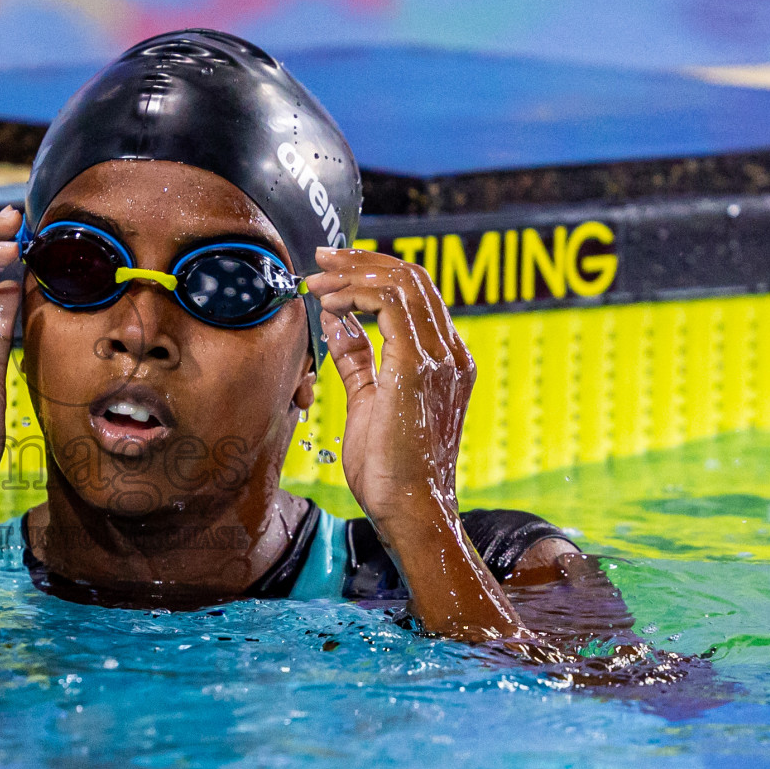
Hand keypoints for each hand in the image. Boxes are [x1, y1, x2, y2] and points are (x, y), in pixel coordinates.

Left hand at [305, 247, 473, 526]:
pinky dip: (356, 293)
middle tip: (321, 259)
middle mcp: (451, 354)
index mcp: (446, 360)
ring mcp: (440, 359)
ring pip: (402, 283)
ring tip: (318, 280)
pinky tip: (331, 302)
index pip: (416, 293)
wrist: (409, 509)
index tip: (332, 269)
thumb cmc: (389, 468)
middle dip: (360, 261)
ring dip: (353, 273)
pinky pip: (390, 305)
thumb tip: (335, 320)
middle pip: (412, 278)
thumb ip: (356, 359)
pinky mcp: (417, 369)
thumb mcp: (368, 400)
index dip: (372, 271)